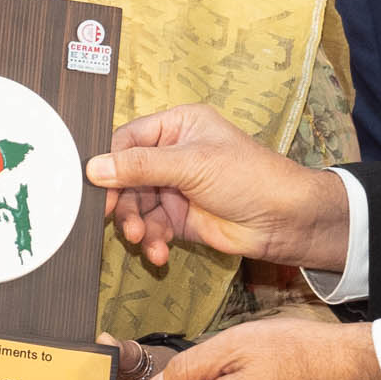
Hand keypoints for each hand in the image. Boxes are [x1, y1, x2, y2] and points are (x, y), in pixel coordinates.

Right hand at [85, 102, 351, 272]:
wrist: (285, 221)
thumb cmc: (249, 177)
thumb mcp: (191, 164)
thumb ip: (141, 167)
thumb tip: (95, 168)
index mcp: (177, 126)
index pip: (128, 140)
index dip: (111, 164)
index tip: (98, 187)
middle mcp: (173, 155)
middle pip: (128, 177)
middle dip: (124, 202)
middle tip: (120, 221)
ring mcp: (176, 188)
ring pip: (137, 206)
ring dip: (137, 226)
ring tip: (142, 239)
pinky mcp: (181, 218)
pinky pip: (153, 228)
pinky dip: (152, 241)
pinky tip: (159, 252)